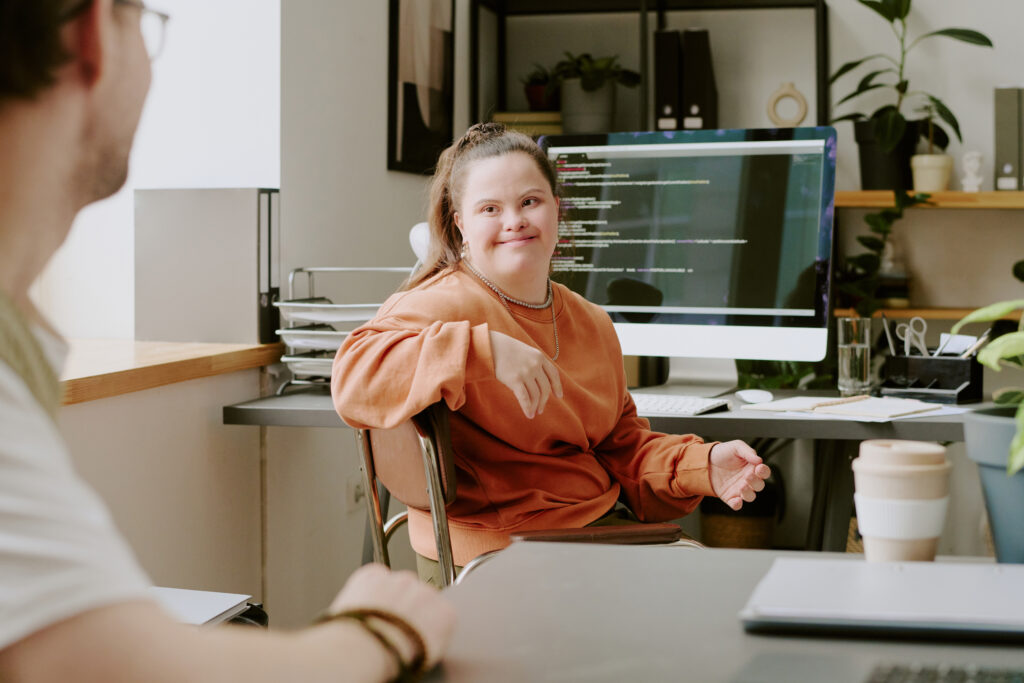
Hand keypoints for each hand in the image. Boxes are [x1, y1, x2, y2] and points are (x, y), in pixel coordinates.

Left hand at [329, 563, 454, 668]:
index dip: (424, 622)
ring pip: (396, 584)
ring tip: (376, 619)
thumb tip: (430, 636)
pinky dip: (369, 587)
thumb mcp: (429, 656)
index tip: (415, 631)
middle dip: (408, 607)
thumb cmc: (396, 658)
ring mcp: (399, 580)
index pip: (439, 612)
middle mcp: (425, 590)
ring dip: (389, 596)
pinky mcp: (374, 574)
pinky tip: (365, 606)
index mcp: (445, 613)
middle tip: (394, 626)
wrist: (366, 650)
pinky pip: (373, 576)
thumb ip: (435, 636)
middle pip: (418, 595)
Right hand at [489, 330, 562, 418]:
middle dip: (544, 401)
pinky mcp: (515, 380)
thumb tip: (539, 382)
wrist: (490, 345)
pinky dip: (528, 408)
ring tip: (533, 413)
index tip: (559, 396)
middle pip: (545, 388)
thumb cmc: (506, 350)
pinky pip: (525, 398)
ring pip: (535, 395)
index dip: (557, 386)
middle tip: (541, 409)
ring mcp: (526, 372)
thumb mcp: (525, 352)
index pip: (554, 374)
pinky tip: (529, 415)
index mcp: (540, 357)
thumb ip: (534, 363)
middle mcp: (535, 365)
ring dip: (535, 407)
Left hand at [708, 440, 770, 510]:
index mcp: (752, 468)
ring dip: (748, 493)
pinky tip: (736, 501)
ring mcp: (739, 489)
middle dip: (755, 482)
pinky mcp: (729, 497)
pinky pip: (736, 504)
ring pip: (750, 496)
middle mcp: (748, 480)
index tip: (759, 468)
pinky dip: (737, 505)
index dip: (764, 471)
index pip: (764, 472)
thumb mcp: (736, 447)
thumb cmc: (723, 453)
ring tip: (741, 486)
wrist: (704, 460)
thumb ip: (748, 452)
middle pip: (759, 485)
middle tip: (747, 476)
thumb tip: (759, 460)